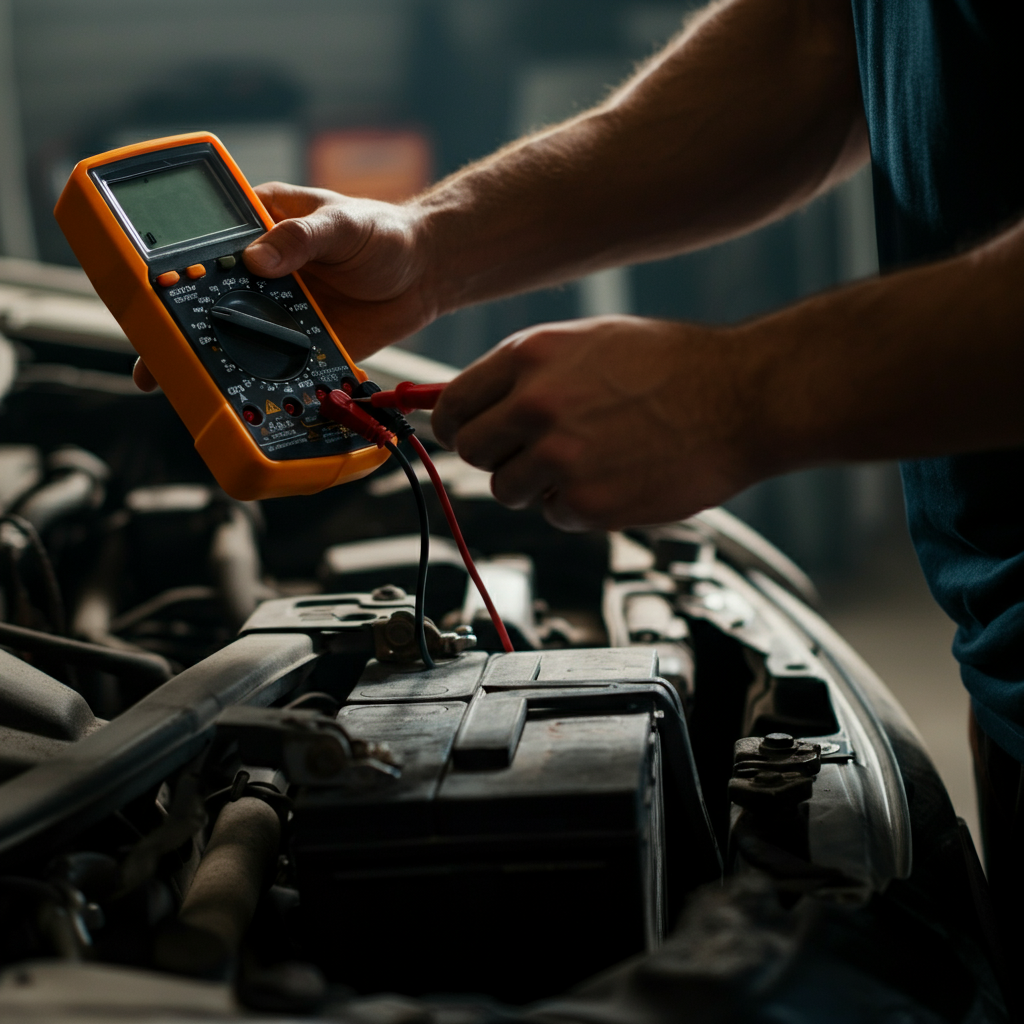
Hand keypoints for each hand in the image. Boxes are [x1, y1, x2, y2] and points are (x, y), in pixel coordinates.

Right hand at [133, 182, 434, 388]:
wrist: (425, 275)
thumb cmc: (383, 234)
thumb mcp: (343, 224)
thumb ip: (302, 238)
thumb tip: (257, 260)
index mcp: (259, 226)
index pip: (203, 242)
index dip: (172, 264)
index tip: (147, 287)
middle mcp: (259, 271)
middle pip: (206, 298)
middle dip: (174, 323)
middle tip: (150, 348)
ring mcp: (277, 310)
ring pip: (232, 336)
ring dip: (206, 358)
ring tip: (173, 381)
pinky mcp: (301, 343)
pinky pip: (273, 364)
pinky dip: (256, 382)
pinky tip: (235, 399)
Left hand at [431, 316, 762, 530]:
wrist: (742, 399)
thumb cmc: (673, 364)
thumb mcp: (588, 342)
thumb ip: (523, 372)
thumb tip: (464, 399)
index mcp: (530, 357)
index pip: (451, 407)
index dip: (458, 424)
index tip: (470, 433)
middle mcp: (536, 407)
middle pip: (471, 452)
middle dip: (497, 453)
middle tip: (535, 449)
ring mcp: (560, 459)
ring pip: (507, 489)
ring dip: (537, 483)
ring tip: (586, 459)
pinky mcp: (588, 505)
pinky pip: (553, 514)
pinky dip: (576, 505)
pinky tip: (615, 475)